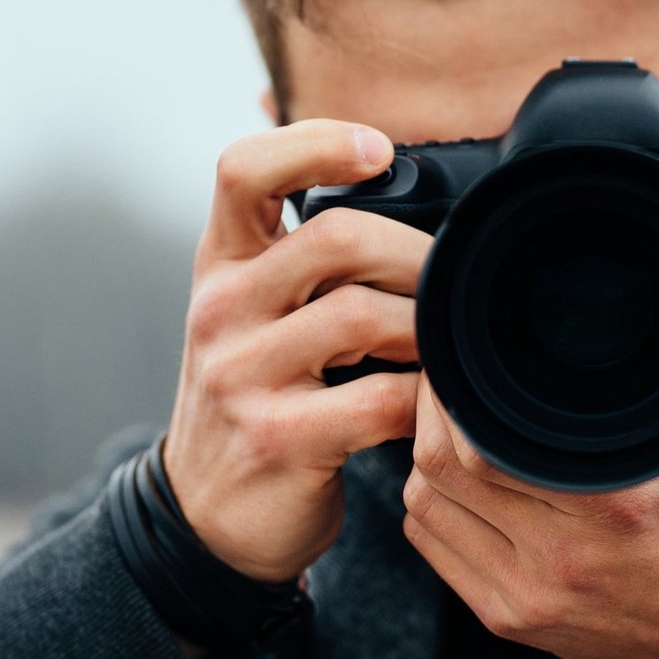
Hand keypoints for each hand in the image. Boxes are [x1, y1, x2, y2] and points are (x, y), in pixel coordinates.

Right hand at [164, 120, 432, 582]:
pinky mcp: (277, 439)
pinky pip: (379, 400)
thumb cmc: (256, 396)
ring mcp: (242, 376)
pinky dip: (426, 399)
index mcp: (221, 265)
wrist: (205, 516)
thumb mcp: (254, 313)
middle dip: (417, 254)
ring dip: (429, 327)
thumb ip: (302, 257)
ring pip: (362, 315)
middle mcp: (221, 309)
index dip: (314, 142)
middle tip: (454, 284)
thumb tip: (397, 188)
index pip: (243, 169)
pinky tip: (437, 405)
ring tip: (451, 345)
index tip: (379, 151)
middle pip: (336, 236)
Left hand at [400, 199, 658, 658]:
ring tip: (453, 418)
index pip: (480, 438)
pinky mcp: (509, 619)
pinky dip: (430, 504)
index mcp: (618, 502)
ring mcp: (530, 595)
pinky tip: (457, 475)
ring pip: (423, 505)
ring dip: (424, 455)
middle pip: (438, 465)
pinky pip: (431, 547)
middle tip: (447, 374)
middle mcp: (566, 557)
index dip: (452, 388)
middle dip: (429, 410)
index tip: (459, 349)